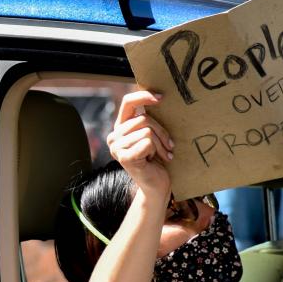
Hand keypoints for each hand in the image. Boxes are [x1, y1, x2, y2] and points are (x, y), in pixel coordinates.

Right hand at [106, 89, 172, 204]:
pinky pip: (147, 142)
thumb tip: (158, 96)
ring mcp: (116, 147)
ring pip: (147, 130)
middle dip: (161, 131)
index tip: (161, 97)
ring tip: (161, 154)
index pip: (128, 102)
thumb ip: (147, 119)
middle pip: (144, 118)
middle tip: (168, 145)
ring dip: (160, 143)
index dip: (144, 96)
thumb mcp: (151, 135)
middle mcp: (114, 136)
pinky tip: (154, 160)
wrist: (156, 185)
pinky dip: (156, 151)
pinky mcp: (124, 157)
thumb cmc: (157, 160)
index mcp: (120, 127)